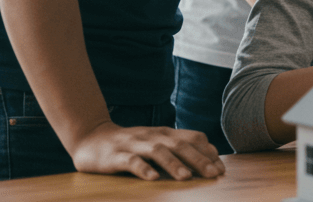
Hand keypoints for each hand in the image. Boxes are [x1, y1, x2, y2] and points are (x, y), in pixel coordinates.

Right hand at [69, 120, 224, 180]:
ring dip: (173, 164)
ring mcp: (134, 144)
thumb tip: (211, 158)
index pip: (194, 138)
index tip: (221, 169)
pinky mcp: (115, 155)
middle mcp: (154, 136)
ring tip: (186, 178)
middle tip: (214, 175)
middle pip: (180, 145)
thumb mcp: (158, 143)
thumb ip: (181, 148)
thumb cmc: (132, 145)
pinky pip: (131, 161)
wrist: (91, 137)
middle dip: (199, 160)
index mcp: (167, 133)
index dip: (209, 152)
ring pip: (158, 152)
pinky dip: (143, 169)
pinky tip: (152, 178)